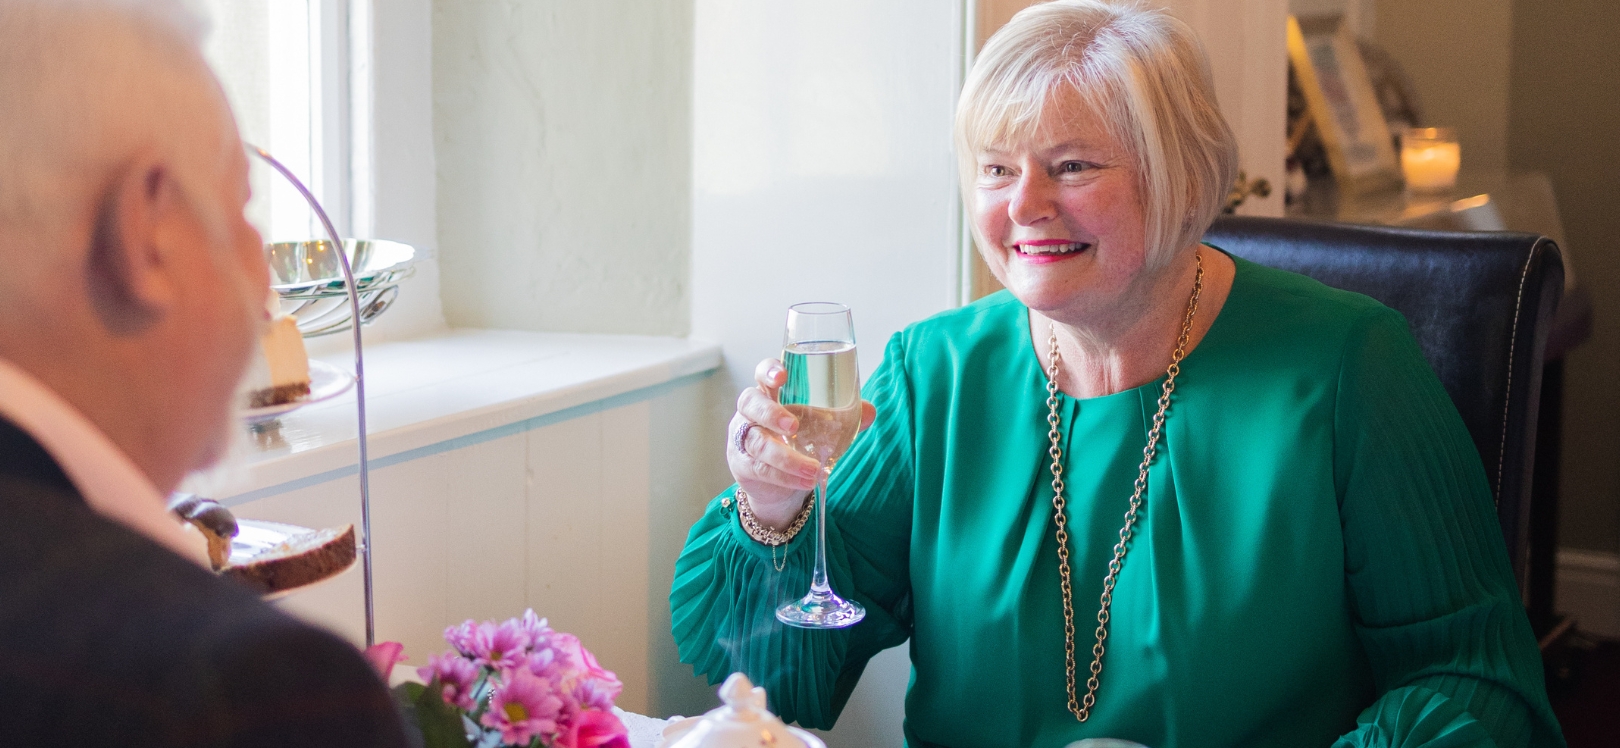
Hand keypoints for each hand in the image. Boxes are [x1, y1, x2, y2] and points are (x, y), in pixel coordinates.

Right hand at [728, 358, 876, 529]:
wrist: (781, 484)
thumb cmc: (799, 443)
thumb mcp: (821, 427)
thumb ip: (844, 418)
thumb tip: (870, 411)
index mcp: (770, 394)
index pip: (762, 373)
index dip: (768, 371)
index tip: (782, 376)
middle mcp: (751, 412)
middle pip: (749, 402)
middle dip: (770, 412)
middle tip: (793, 426)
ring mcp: (742, 438)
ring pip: (756, 441)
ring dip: (786, 457)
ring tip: (813, 470)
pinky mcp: (742, 464)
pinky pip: (759, 468)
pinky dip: (784, 476)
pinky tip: (804, 481)